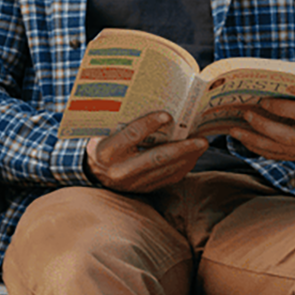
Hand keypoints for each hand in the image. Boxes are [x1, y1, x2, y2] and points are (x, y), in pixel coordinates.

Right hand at [85, 112, 208, 192]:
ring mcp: (133, 183)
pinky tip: (192, 157)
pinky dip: (183, 167)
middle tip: (201, 139)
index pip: (131, 135)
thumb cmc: (101, 146)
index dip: (149, 124)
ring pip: (165, 170)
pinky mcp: (143, 190)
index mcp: (107, 152)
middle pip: (156, 158)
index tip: (167, 115)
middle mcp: (120, 170)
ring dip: (187, 157)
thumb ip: (122, 123)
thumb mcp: (103, 133)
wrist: (93, 174)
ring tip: (201, 145)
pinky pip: (167, 179)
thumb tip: (151, 104)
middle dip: (181, 148)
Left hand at [228, 84, 294, 161]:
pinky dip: (259, 148)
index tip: (262, 101)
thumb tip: (262, 82)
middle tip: (244, 115)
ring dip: (255, 141)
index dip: (282, 108)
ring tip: (235, 130)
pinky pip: (279, 155)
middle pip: (290, 136)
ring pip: (281, 149)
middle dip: (263, 127)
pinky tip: (245, 139)